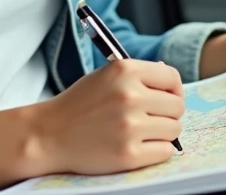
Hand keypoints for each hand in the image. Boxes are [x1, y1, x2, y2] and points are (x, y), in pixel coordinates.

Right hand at [29, 59, 184, 176]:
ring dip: (162, 133)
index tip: (165, 98)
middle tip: (148, 118)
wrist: (49, 134)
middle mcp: (129, 96)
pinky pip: (165, 151)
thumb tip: (171, 80)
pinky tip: (138, 146)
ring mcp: (129, 126)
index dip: (172, 90)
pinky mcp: (128, 154)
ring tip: (140, 132)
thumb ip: (137, 76)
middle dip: (166, 113)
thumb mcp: (105, 76)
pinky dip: (156, 150)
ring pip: (174, 129)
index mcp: (125, 70)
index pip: (172, 78)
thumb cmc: (79, 105)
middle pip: (177, 106)